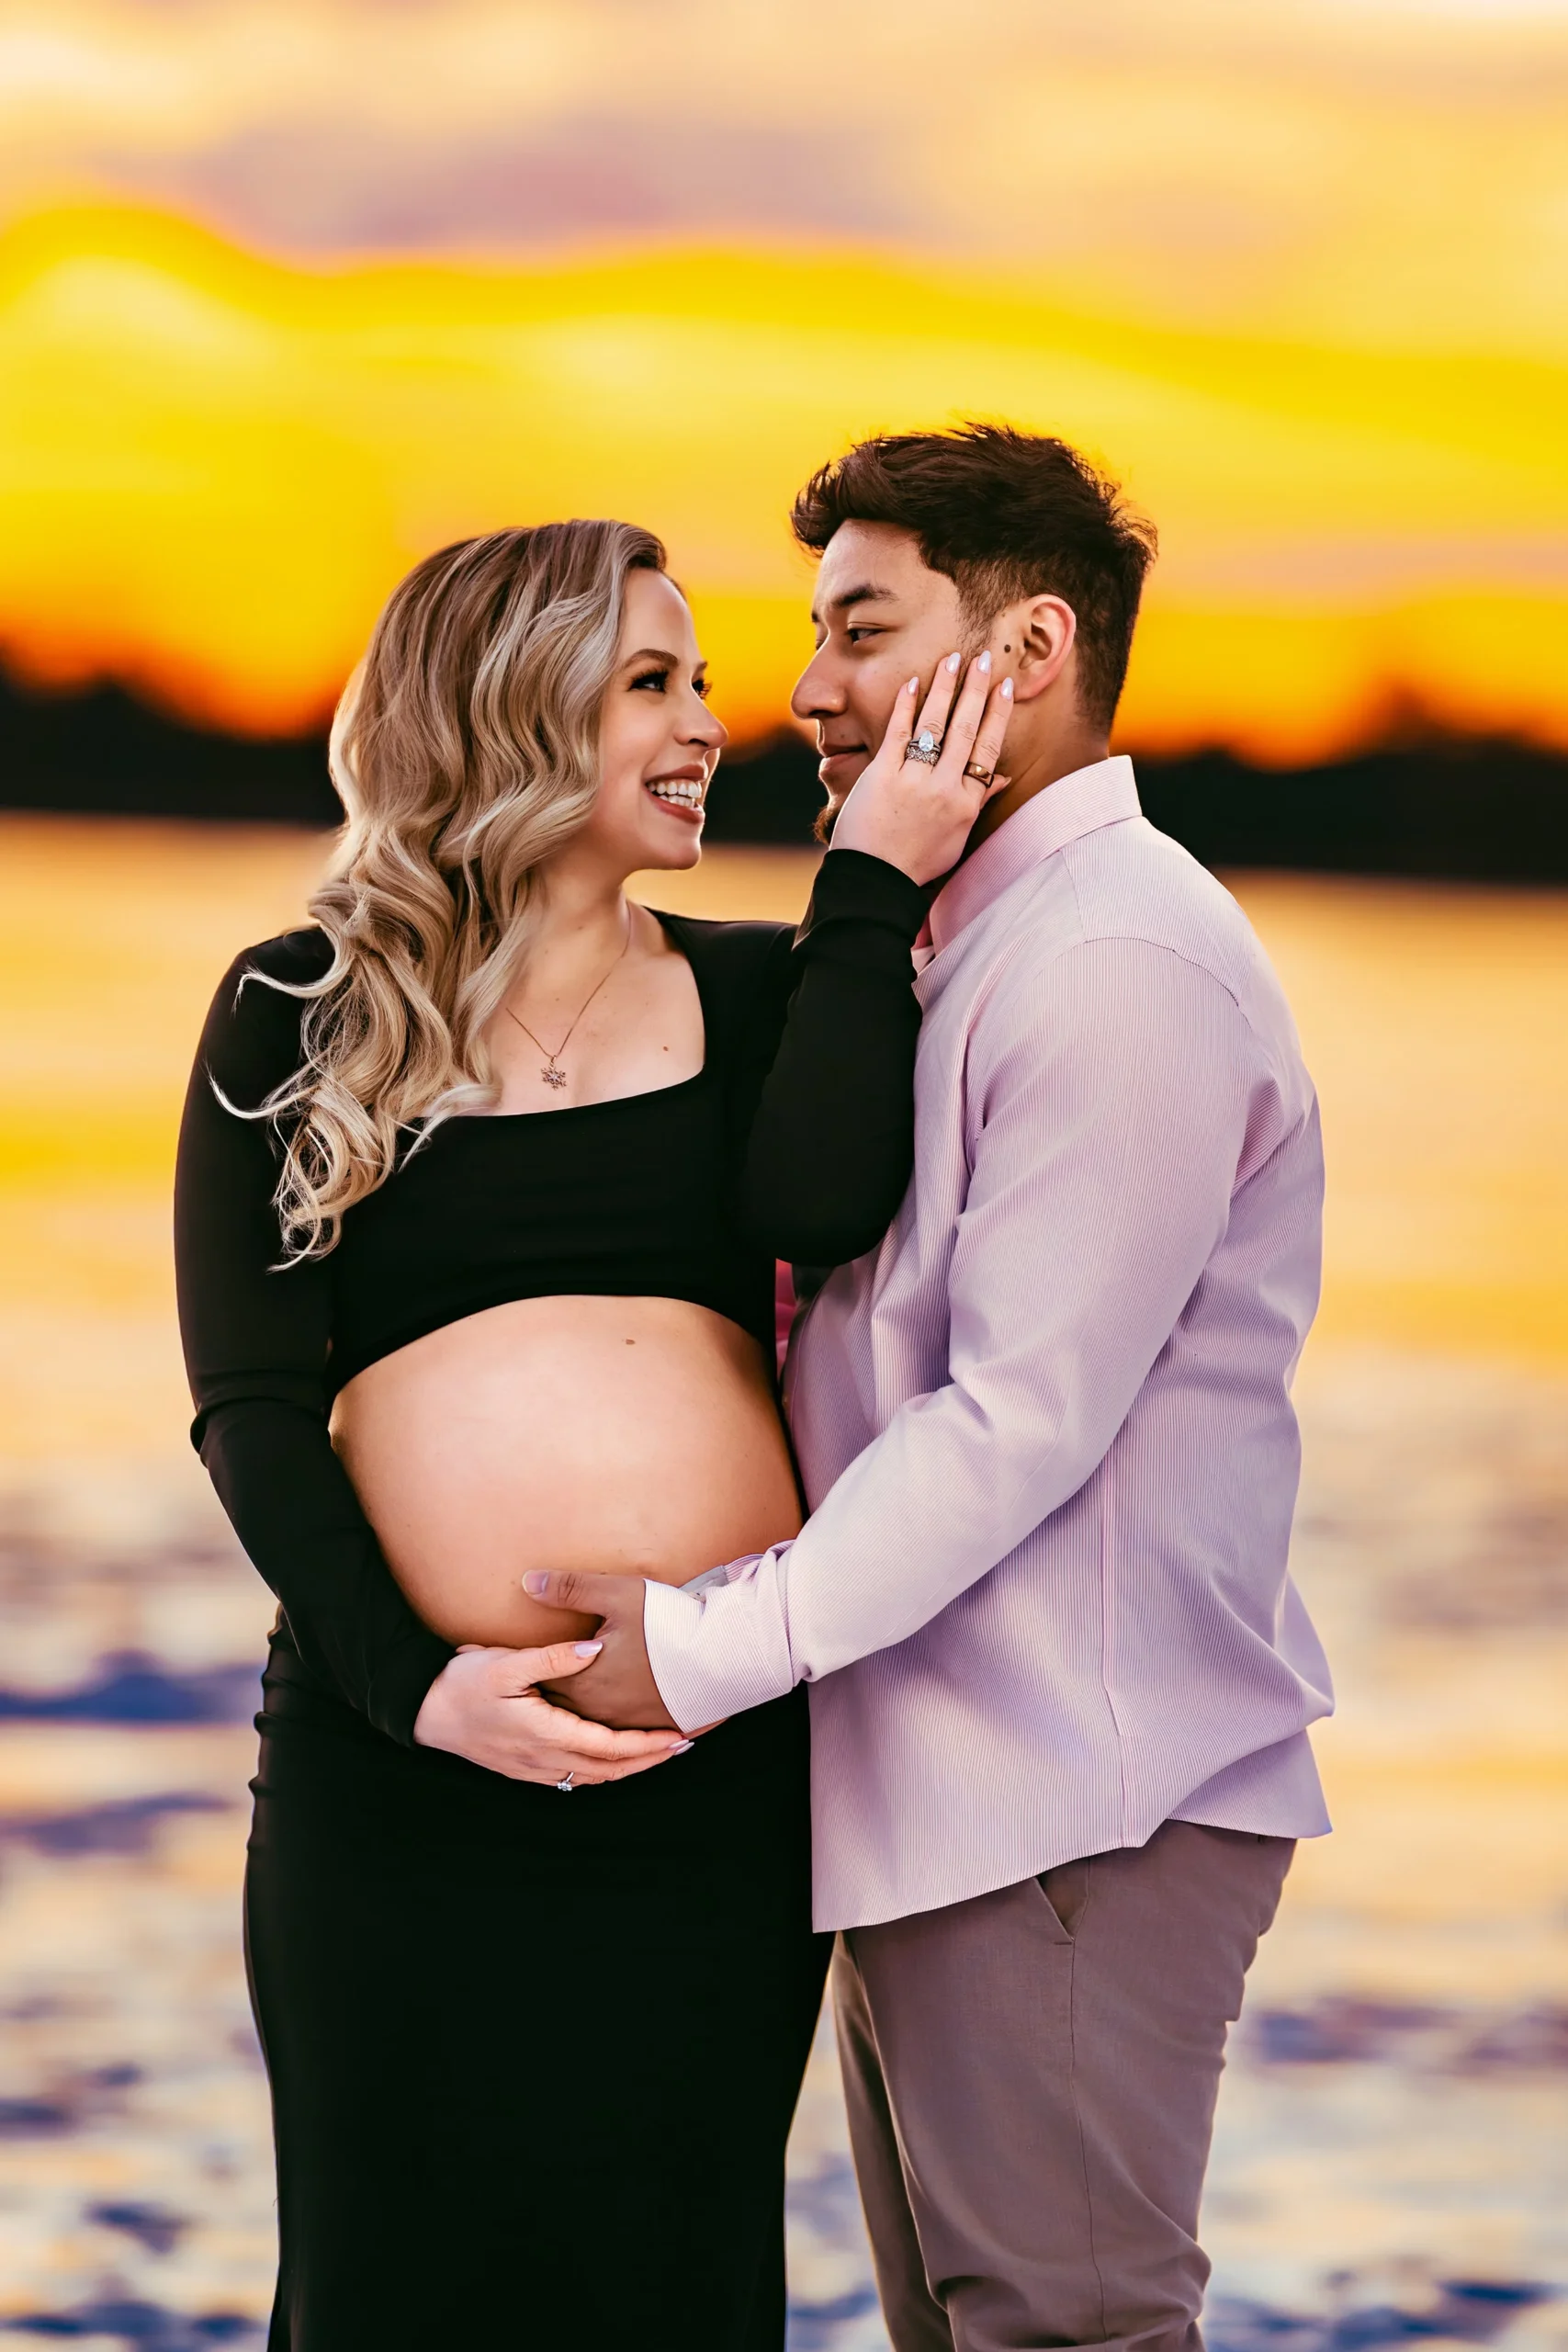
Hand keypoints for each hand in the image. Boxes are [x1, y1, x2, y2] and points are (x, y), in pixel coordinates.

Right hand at [412, 1638, 689, 1783]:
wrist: (425, 1711)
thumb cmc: (463, 1683)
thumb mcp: (504, 1664)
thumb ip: (550, 1658)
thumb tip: (593, 1649)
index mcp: (545, 1734)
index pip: (609, 1747)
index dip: (647, 1744)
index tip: (677, 1735)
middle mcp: (544, 1759)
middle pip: (609, 1769)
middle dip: (649, 1759)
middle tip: (684, 1744)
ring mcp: (535, 1769)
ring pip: (594, 1777)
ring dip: (630, 1767)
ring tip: (659, 1753)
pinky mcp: (526, 1768)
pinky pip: (576, 1777)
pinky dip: (604, 1771)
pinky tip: (615, 1761)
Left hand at [523, 1571, 680, 1731]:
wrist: (723, 1655)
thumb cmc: (668, 1623)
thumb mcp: (617, 1595)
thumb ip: (570, 1589)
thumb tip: (529, 1581)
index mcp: (583, 1683)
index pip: (538, 1682)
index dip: (525, 1670)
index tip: (512, 1662)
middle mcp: (599, 1712)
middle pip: (559, 1709)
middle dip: (545, 1696)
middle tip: (531, 1686)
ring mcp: (627, 1724)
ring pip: (587, 1724)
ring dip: (574, 1714)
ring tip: (564, 1702)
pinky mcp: (653, 1728)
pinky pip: (620, 1733)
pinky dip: (607, 1723)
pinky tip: (609, 1713)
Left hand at [828, 651, 1012, 885]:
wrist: (876, 881)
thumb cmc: (918, 862)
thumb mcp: (958, 836)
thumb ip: (979, 802)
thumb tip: (1006, 778)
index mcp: (967, 802)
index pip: (989, 748)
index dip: (999, 714)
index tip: (1006, 687)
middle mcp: (945, 788)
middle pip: (967, 729)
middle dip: (977, 689)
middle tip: (985, 658)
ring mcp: (914, 780)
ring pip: (936, 724)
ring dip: (945, 687)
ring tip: (953, 658)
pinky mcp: (883, 775)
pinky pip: (898, 733)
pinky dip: (906, 706)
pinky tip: (913, 683)